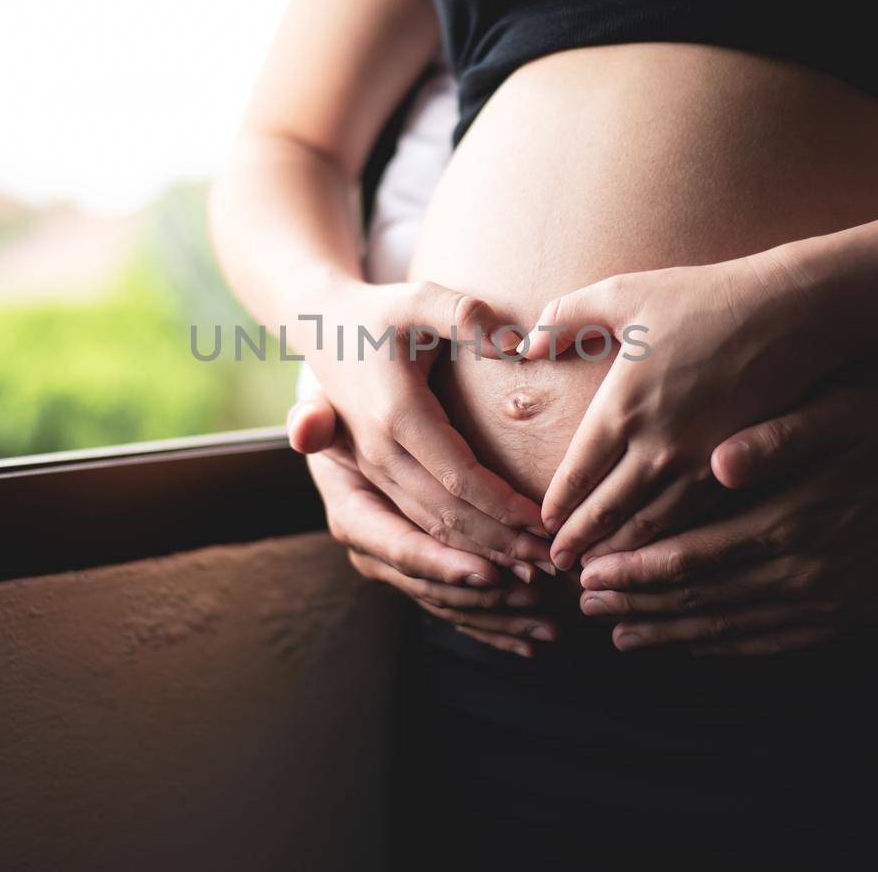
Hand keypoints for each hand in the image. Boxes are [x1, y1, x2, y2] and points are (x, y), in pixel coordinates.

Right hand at [305, 279, 552, 574]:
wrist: (323, 328)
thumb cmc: (384, 314)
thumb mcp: (420, 300)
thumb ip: (465, 315)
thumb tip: (516, 341)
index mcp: (396, 417)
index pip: (458, 478)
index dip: (504, 507)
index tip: (547, 524)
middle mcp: (379, 456)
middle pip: (446, 519)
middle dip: (502, 547)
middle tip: (555, 564)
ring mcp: (372, 476)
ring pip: (429, 536)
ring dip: (482, 562)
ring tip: (536, 578)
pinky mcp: (374, 487)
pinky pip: (414, 535)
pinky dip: (455, 562)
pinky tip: (497, 576)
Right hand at [306, 418, 558, 658]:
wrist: (357, 419)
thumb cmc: (356, 404)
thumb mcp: (331, 405)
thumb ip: (316, 417)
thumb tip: (300, 430)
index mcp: (351, 510)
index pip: (400, 544)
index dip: (443, 563)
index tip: (491, 571)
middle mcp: (372, 547)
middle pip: (433, 582)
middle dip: (488, 591)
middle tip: (538, 590)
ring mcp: (396, 565)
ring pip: (450, 603)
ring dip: (501, 616)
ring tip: (547, 624)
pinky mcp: (421, 573)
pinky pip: (458, 608)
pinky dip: (496, 627)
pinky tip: (530, 643)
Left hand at [519, 251, 829, 569]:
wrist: (791, 312)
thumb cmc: (703, 298)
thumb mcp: (623, 293)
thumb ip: (565, 317)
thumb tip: (526, 346)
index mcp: (622, 407)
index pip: (576, 476)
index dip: (557, 507)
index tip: (543, 526)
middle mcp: (656, 445)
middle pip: (606, 511)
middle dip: (580, 541)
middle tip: (559, 564)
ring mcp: (698, 463)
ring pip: (648, 525)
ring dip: (619, 552)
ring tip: (599, 569)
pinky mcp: (735, 469)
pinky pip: (691, 520)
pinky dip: (665, 543)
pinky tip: (655, 552)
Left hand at [575, 339, 877, 654]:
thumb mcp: (838, 410)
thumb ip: (775, 439)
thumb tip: (717, 461)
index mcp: (789, 520)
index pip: (690, 556)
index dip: (634, 569)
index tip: (587, 573)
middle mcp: (806, 571)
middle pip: (702, 600)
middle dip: (638, 606)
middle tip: (585, 609)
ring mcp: (833, 599)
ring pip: (735, 627)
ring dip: (676, 633)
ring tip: (625, 636)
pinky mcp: (855, 610)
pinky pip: (778, 640)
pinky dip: (731, 646)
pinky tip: (701, 645)